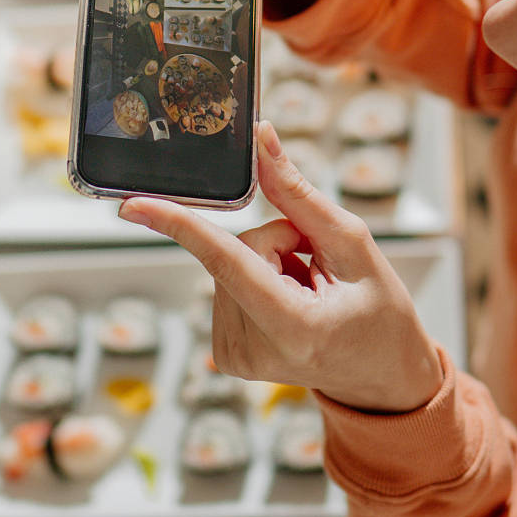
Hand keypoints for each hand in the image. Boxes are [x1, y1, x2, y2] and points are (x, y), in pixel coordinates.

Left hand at [118, 122, 442, 412]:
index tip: (133, 205)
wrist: (383, 377)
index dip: (179, 225)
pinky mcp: (226, 356)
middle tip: (318, 272)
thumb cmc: (380, 313)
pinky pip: (227, 285)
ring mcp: (235, 358)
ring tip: (309, 292)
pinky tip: (292, 303)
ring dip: (270, 263)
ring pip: (228, 265)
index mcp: (293, 327)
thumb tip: (259, 139)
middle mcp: (253, 350)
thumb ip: (299, 195)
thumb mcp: (354, 245)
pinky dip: (260, 282)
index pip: (225, 262)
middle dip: (277, 242)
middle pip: (237, 251)